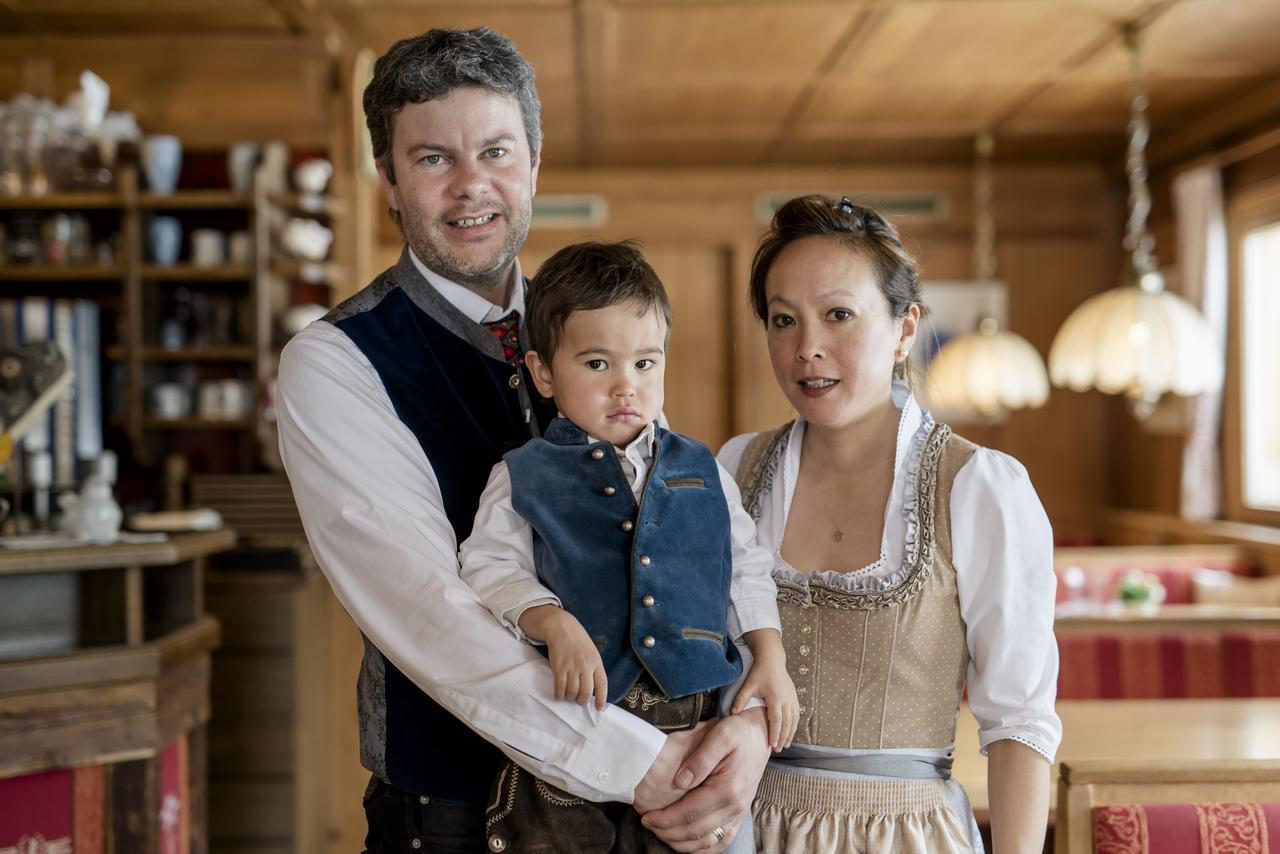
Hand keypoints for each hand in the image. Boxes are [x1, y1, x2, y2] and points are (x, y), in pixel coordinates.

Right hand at [519, 605, 607, 708]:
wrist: (562, 628)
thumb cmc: (578, 641)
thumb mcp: (592, 652)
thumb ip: (593, 668)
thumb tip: (593, 688)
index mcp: (596, 662)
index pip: (602, 684)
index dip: (601, 699)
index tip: (599, 708)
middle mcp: (585, 666)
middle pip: (586, 692)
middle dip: (582, 701)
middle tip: (578, 701)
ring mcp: (572, 667)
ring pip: (572, 692)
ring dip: (570, 698)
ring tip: (568, 696)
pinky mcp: (559, 668)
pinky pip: (560, 688)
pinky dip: (559, 695)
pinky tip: (559, 694)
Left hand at [640, 707, 769, 852]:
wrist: (760, 736)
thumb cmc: (738, 733)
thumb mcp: (720, 734)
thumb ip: (701, 758)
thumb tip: (680, 781)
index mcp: (727, 788)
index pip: (690, 813)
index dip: (666, 819)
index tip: (646, 817)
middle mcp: (735, 806)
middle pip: (695, 831)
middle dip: (667, 831)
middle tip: (647, 823)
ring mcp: (738, 814)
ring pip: (706, 841)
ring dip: (680, 843)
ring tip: (660, 832)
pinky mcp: (739, 816)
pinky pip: (721, 842)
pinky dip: (702, 849)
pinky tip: (685, 844)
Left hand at [731, 651, 798, 750]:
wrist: (772, 660)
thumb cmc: (759, 673)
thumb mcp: (748, 685)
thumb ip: (740, 699)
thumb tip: (731, 714)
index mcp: (775, 698)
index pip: (776, 720)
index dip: (775, 733)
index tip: (772, 745)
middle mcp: (786, 699)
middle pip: (787, 723)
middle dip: (783, 737)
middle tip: (778, 749)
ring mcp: (792, 698)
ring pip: (793, 720)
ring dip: (790, 733)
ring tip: (785, 745)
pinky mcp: (794, 697)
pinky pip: (796, 714)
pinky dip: (794, 725)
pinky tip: (790, 732)